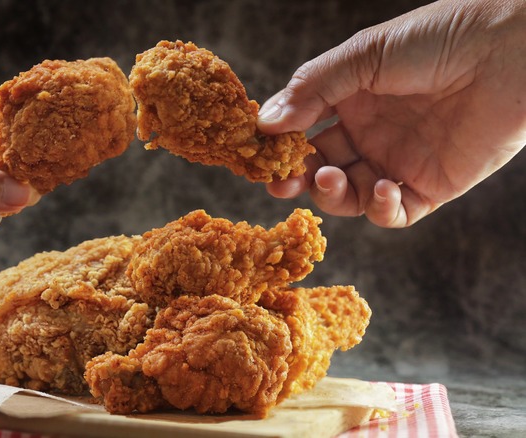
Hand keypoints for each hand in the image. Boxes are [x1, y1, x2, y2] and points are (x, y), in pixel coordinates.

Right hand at [258, 0, 525, 226]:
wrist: (506, 51)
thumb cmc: (436, 40)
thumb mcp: (361, 56)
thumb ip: (311, 91)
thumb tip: (264, 124)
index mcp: (352, 100)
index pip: (304, 132)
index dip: (281, 146)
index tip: (259, 154)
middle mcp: (372, 134)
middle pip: (320, 168)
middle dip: (296, 177)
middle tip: (278, 183)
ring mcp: (400, 162)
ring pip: (349, 195)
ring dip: (331, 193)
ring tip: (328, 176)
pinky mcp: (432, 186)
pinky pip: (394, 212)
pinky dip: (379, 208)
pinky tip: (380, 187)